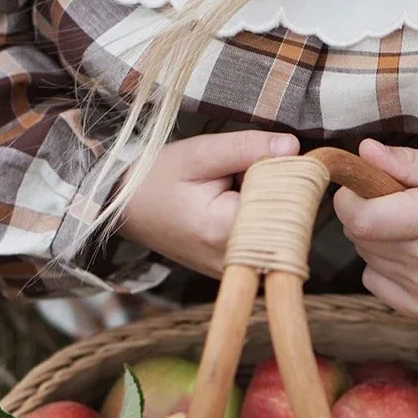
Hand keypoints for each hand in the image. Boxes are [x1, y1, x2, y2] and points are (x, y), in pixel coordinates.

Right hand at [118, 130, 299, 276]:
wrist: (123, 209)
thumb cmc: (156, 178)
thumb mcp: (199, 153)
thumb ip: (247, 148)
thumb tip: (295, 147)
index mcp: (225, 232)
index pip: (286, 198)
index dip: (287, 170)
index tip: (273, 153)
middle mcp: (235, 261)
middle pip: (288, 215)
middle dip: (277, 185)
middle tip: (241, 169)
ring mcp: (236, 270)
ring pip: (281, 226)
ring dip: (269, 199)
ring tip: (233, 185)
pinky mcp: (236, 268)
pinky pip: (267, 236)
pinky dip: (260, 214)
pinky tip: (234, 201)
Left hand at [333, 140, 417, 320]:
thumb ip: (404, 161)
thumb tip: (364, 151)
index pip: (362, 218)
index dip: (348, 200)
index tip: (359, 188)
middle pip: (359, 236)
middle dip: (364, 214)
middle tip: (392, 205)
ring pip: (365, 257)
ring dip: (375, 240)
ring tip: (409, 230)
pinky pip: (374, 282)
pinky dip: (382, 267)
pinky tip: (411, 255)